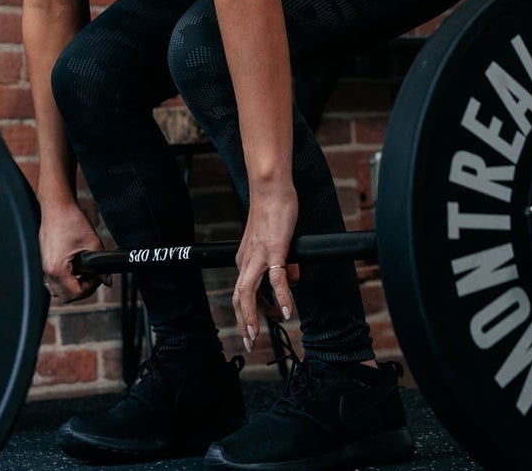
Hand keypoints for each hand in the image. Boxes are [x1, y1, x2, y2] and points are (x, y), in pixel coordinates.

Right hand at [39, 199, 106, 303]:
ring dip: (70, 286)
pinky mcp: (42, 261)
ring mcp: (42, 266)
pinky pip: (51, 280)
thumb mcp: (92, 242)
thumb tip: (107, 280)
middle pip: (64, 296)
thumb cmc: (71, 220)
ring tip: (82, 272)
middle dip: (81, 289)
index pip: (74, 294)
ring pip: (56, 290)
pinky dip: (62, 279)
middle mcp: (47, 271)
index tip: (97, 278)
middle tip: (91, 276)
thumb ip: (101, 264)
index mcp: (57, 269)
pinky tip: (72, 267)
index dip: (90, 289)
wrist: (56, 206)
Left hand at [232, 179, 299, 352]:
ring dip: (252, 316)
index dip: (247, 313)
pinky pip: (277, 277)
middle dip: (244, 323)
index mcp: (245, 258)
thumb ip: (283, 263)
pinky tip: (289, 311)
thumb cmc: (274, 211)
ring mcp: (259, 254)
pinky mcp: (274, 248)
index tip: (252, 331)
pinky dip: (282, 296)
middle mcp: (247, 259)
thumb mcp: (277, 242)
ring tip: (258, 335)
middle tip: (250, 344)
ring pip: (248, 291)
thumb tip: (292, 280)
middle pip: (240, 297)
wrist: (271, 187)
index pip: (243, 292)